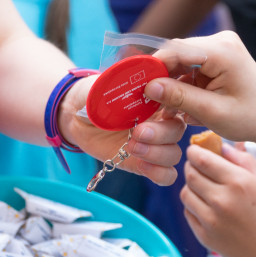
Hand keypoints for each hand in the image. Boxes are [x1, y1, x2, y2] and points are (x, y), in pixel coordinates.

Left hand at [59, 75, 186, 186]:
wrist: (76, 117)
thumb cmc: (93, 96)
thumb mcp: (103, 85)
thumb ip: (120, 84)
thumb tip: (133, 82)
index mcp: (158, 98)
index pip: (179, 99)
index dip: (175, 101)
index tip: (156, 100)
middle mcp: (161, 121)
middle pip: (178, 130)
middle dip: (160, 133)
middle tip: (138, 131)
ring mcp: (155, 144)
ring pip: (174, 153)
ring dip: (157, 153)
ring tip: (132, 147)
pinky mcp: (145, 163)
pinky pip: (166, 175)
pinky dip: (159, 173)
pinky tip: (141, 165)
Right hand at [145, 31, 255, 143]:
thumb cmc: (250, 120)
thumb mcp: (212, 113)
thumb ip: (179, 97)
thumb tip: (149, 86)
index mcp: (223, 51)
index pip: (176, 51)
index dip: (152, 67)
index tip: (134, 87)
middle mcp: (222, 41)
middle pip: (177, 54)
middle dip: (161, 78)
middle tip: (146, 101)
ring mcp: (221, 47)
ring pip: (182, 62)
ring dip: (172, 84)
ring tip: (167, 109)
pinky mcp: (219, 57)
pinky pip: (191, 68)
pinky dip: (183, 86)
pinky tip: (182, 105)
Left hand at [180, 142, 255, 256]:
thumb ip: (243, 161)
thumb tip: (222, 147)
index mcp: (239, 183)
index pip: (202, 159)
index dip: (194, 152)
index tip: (196, 151)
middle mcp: (222, 200)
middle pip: (190, 175)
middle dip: (191, 167)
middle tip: (198, 166)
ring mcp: (211, 221)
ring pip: (185, 193)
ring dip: (191, 186)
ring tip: (203, 187)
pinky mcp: (204, 237)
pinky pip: (188, 213)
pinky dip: (193, 206)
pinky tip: (206, 206)